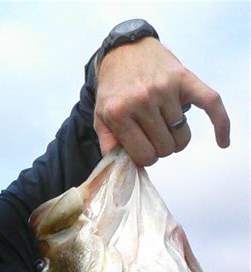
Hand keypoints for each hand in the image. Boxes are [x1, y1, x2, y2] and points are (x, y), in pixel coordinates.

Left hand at [93, 37, 229, 165]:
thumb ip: (109, 145)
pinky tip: (222, 141)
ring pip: (182, 136)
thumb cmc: (114, 88)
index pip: (145, 156)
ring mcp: (165, 88)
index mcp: (119, 113)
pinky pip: (210, 103)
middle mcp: (142, 100)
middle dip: (160, 148)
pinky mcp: (184, 78)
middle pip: (165, 148)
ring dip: (176, 138)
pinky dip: (220, 124)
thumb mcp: (100, 117)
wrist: (125, 50)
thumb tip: (125, 169)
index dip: (146, 158)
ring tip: (165, 126)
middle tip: (152, 136)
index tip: (143, 149)